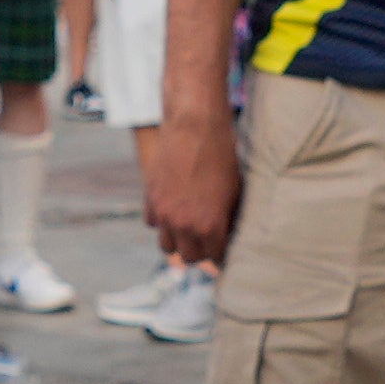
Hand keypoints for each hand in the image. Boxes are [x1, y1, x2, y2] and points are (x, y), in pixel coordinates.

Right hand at [142, 113, 242, 269]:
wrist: (195, 126)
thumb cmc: (222, 155)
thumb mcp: (234, 190)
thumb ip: (227, 218)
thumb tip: (227, 233)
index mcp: (210, 225)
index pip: (215, 257)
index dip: (221, 255)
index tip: (223, 251)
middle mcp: (184, 225)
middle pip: (189, 257)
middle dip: (200, 251)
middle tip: (206, 241)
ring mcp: (164, 213)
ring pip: (167, 246)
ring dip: (178, 241)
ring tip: (187, 229)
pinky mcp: (149, 198)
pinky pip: (153, 223)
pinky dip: (161, 221)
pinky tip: (172, 210)